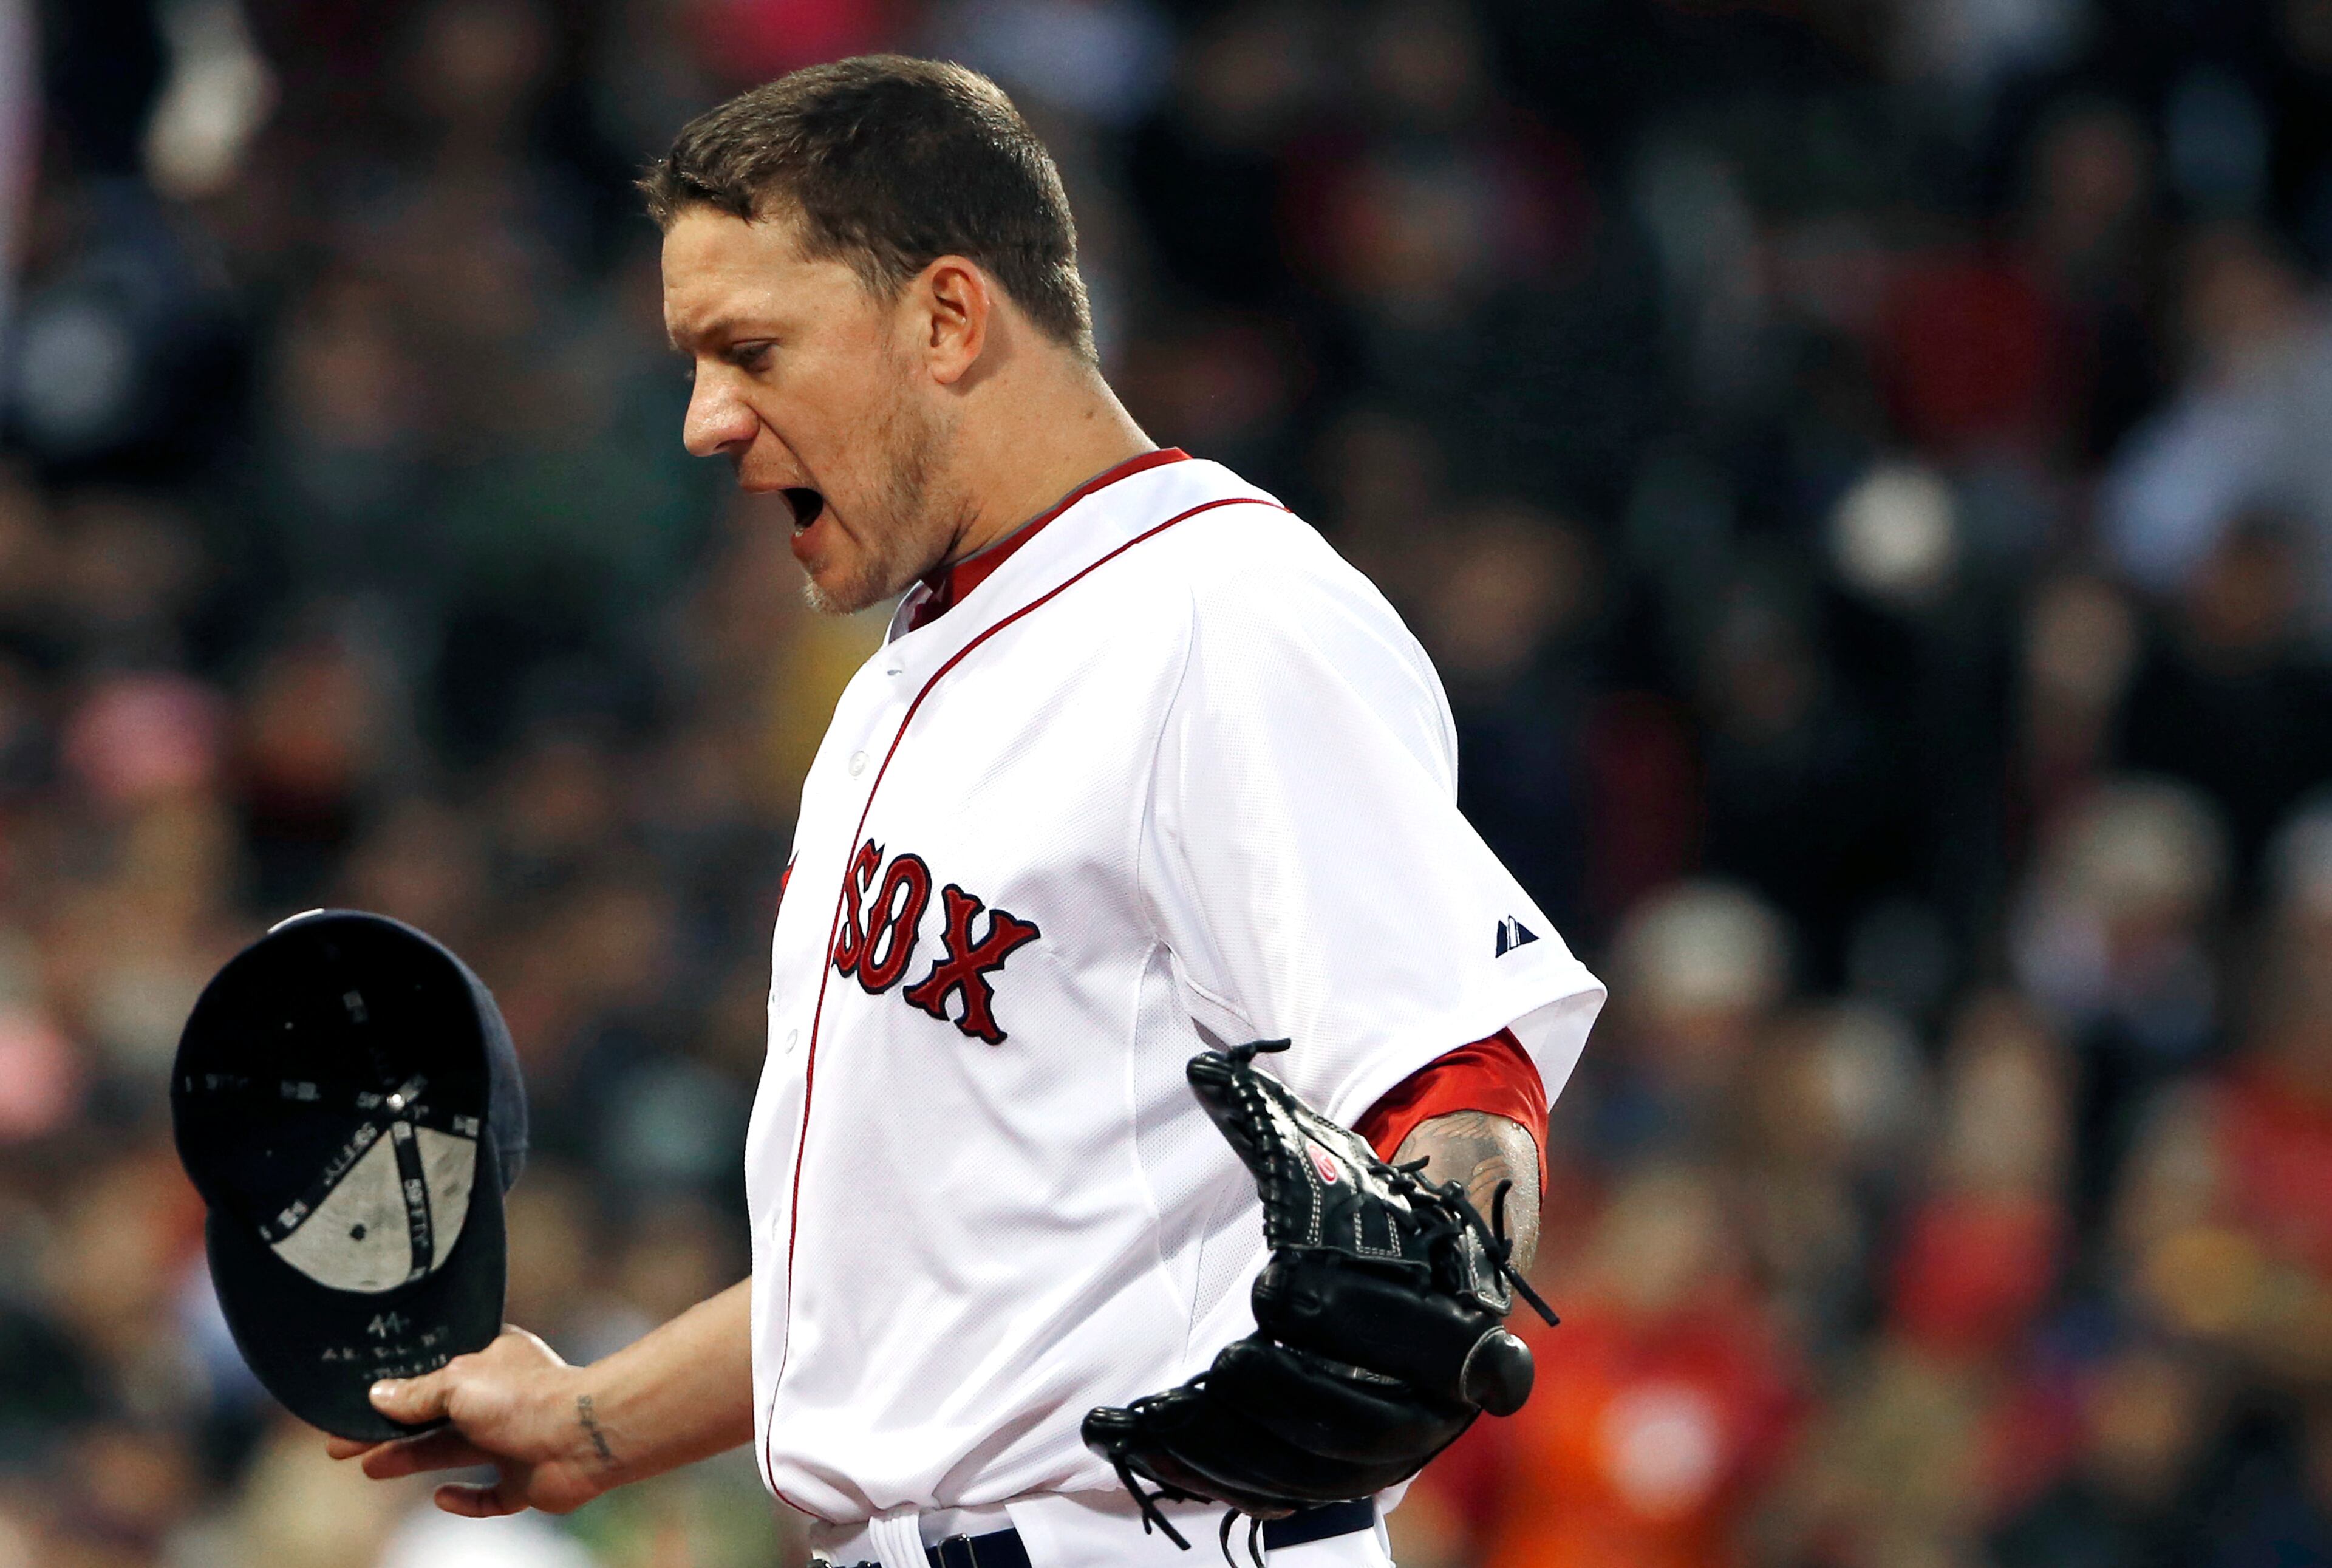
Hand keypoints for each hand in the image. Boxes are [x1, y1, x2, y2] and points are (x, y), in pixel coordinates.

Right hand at [324, 1326, 623, 1516]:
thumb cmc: (526, 1398)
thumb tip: (378, 1396)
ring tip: (369, 1467)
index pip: (434, 1375)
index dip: (395, 1392)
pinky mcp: (526, 1479)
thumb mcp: (459, 1384)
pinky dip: (466, 1499)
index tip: (357, 1404)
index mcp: (493, 1361)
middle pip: (434, 1418)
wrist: (584, 1437)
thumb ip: (418, 1394)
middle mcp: (503, 1398)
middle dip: (389, 1432)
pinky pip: (490, 1495)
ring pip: (453, 1453)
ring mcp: (514, 1440)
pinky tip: (441, 1498)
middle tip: (342, 1446)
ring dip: (412, 1460)